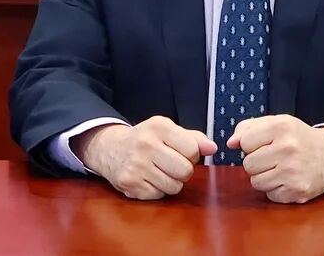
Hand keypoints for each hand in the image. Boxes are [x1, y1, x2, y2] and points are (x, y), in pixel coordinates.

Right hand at [73, 117, 217, 200]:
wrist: (110, 148)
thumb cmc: (145, 139)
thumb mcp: (167, 130)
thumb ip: (193, 138)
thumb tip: (213, 148)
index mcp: (159, 126)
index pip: (192, 149)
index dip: (192, 154)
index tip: (182, 152)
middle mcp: (146, 144)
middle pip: (185, 171)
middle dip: (183, 170)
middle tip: (172, 164)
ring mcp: (136, 166)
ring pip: (174, 186)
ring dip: (172, 182)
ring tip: (160, 170)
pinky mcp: (130, 184)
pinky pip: (159, 195)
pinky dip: (158, 190)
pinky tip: (149, 178)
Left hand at [228, 115, 323, 203]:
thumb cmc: (299, 138)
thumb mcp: (277, 122)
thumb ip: (249, 127)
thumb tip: (230, 143)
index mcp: (282, 127)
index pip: (245, 142)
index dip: (251, 144)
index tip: (263, 143)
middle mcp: (288, 148)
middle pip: (248, 164)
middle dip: (256, 162)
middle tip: (272, 157)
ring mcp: (294, 172)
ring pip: (256, 182)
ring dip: (264, 177)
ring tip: (278, 168)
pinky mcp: (298, 191)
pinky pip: (270, 195)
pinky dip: (275, 189)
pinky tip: (287, 178)